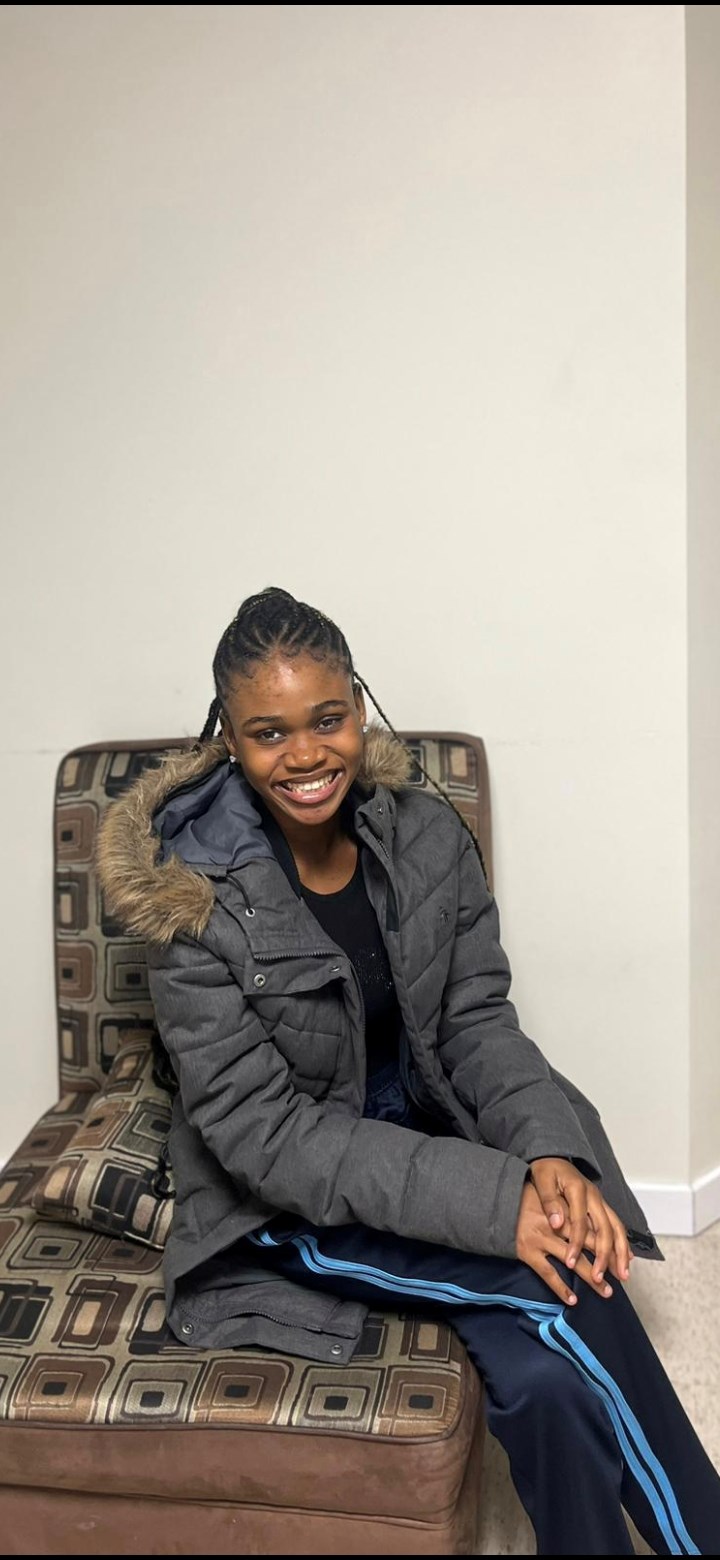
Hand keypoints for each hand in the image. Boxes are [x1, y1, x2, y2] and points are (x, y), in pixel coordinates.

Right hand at [515, 1180, 614, 1305]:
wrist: (494, 1203)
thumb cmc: (523, 1198)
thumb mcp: (548, 1194)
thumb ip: (568, 1206)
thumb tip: (591, 1219)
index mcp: (563, 1209)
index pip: (593, 1228)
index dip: (609, 1243)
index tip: (623, 1257)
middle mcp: (555, 1224)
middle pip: (588, 1245)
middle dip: (607, 1262)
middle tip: (622, 1277)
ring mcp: (542, 1238)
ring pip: (573, 1262)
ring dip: (592, 1278)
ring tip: (606, 1291)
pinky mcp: (528, 1251)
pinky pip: (548, 1273)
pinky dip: (561, 1288)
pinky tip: (573, 1299)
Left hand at [529, 1156, 631, 1288]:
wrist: (553, 1155)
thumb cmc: (546, 1169)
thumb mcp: (542, 1180)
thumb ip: (550, 1201)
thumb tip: (557, 1224)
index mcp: (579, 1190)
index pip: (580, 1223)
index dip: (576, 1244)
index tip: (570, 1263)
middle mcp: (594, 1196)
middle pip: (606, 1228)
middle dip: (606, 1255)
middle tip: (601, 1278)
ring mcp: (600, 1201)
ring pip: (617, 1228)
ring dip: (621, 1253)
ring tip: (623, 1275)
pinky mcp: (601, 1205)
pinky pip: (616, 1225)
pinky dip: (623, 1243)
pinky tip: (626, 1258)